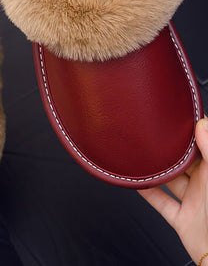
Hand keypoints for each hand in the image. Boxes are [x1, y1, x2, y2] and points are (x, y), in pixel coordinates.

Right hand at [138, 118, 207, 264]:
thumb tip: (201, 123)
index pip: (200, 147)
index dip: (190, 133)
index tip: (176, 118)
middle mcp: (204, 185)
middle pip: (183, 164)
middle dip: (169, 152)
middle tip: (153, 135)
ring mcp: (193, 202)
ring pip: (170, 182)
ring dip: (157, 172)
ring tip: (142, 156)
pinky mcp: (182, 220)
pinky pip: (161, 203)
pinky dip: (148, 194)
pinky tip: (137, 183)